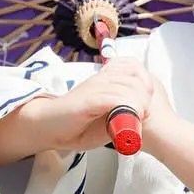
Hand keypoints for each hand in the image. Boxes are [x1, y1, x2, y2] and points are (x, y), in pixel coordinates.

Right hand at [33, 58, 155, 152]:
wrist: (45, 126)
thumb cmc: (73, 127)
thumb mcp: (103, 121)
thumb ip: (119, 115)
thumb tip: (138, 118)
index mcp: (104, 80)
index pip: (132, 67)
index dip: (146, 82)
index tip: (148, 101)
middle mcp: (100, 79)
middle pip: (135, 76)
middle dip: (146, 95)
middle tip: (145, 114)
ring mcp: (94, 87)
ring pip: (128, 86)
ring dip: (139, 103)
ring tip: (138, 119)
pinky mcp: (89, 99)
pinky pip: (115, 98)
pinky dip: (126, 108)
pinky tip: (127, 121)